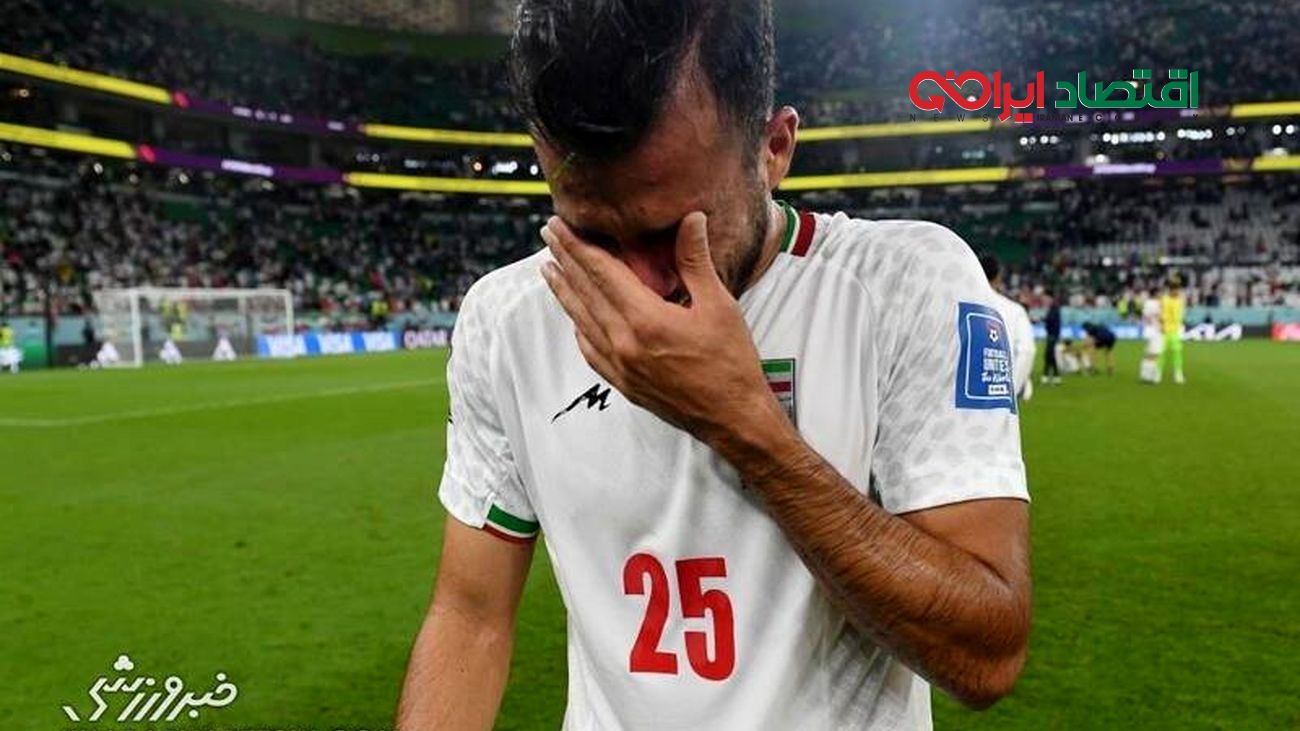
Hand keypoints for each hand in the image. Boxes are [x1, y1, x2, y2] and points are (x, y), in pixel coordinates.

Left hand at [539, 213, 781, 444]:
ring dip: (564, 291)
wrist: (733, 419)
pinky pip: (589, 349)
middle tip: (548, 235)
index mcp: (645, 319)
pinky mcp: (623, 382)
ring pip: (581, 320)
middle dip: (564, 260)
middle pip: (584, 292)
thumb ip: (696, 261)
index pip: (601, 272)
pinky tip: (574, 316)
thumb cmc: (731, 364)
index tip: (560, 225)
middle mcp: (624, 343)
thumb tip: (691, 219)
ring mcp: (619, 365)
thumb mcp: (719, 306)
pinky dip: (578, 326)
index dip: (578, 245)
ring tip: (549, 269)